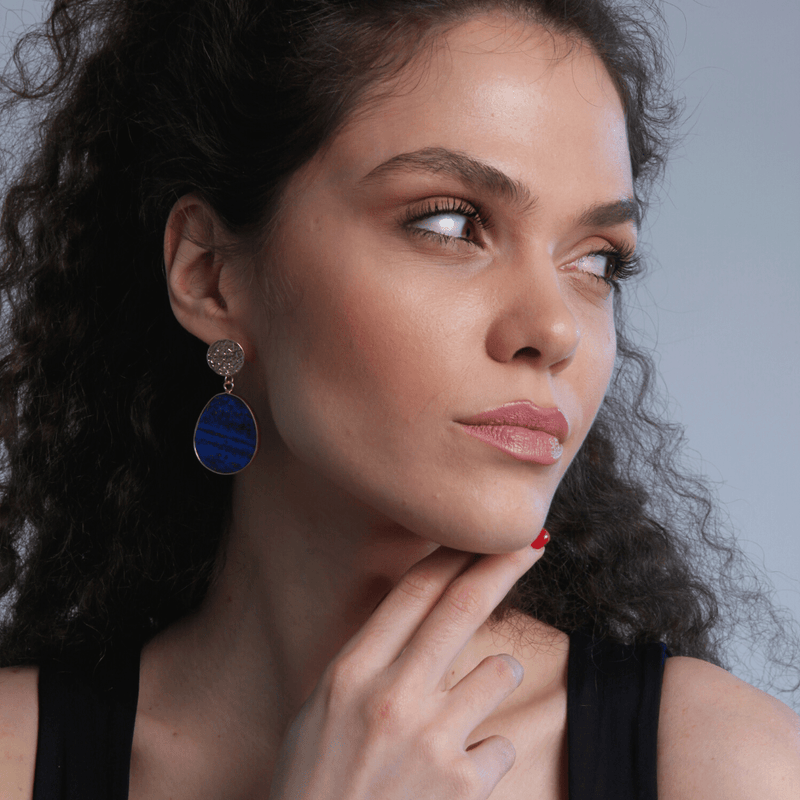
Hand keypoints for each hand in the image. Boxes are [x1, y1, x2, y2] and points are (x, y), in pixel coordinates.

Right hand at [267, 541, 546, 799]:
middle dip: (503, 565)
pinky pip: (501, 744)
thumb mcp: (321, 710)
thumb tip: (412, 614)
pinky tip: (453, 776)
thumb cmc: (315, 784)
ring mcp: (433, 739)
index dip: (453, 554)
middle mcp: (395, 696)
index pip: (413, 591)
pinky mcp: (465, 783)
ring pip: (502, 672)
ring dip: (495, 680)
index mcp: (352, 672)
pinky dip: (485, 753)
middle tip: (532, 542)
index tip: (480, 536)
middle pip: (463, 607)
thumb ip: (367, 661)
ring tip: (463, 711)